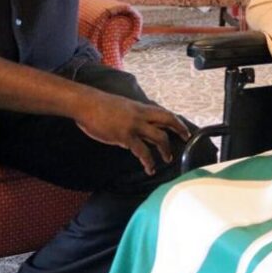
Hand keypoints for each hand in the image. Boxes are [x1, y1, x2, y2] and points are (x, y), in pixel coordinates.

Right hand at [76, 94, 190, 175]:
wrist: (86, 104)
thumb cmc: (99, 106)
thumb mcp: (121, 109)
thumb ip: (132, 119)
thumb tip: (137, 134)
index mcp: (140, 108)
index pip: (164, 113)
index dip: (176, 121)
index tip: (184, 129)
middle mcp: (141, 115)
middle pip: (167, 120)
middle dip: (179, 130)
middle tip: (186, 140)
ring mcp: (134, 125)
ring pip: (159, 137)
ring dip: (165, 150)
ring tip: (167, 160)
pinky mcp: (125, 135)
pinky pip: (142, 151)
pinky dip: (148, 161)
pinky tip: (149, 168)